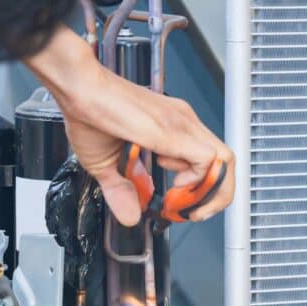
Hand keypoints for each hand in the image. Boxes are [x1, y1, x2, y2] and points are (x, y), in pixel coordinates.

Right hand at [26, 28, 234, 226]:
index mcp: (174, 127)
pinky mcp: (173, 131)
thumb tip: (129, 215)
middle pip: (226, 162)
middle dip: (214, 195)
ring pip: (225, 161)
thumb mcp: (107, 166)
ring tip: (183, 204)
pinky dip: (199, 182)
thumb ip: (122, 191)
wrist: (80, 90)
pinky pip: (208, 160)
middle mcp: (184, 123)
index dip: (202, 189)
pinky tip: (175, 187)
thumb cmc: (91, 115)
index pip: (211, 160)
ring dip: (210, 192)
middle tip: (190, 211)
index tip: (180, 205)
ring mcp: (182, 124)